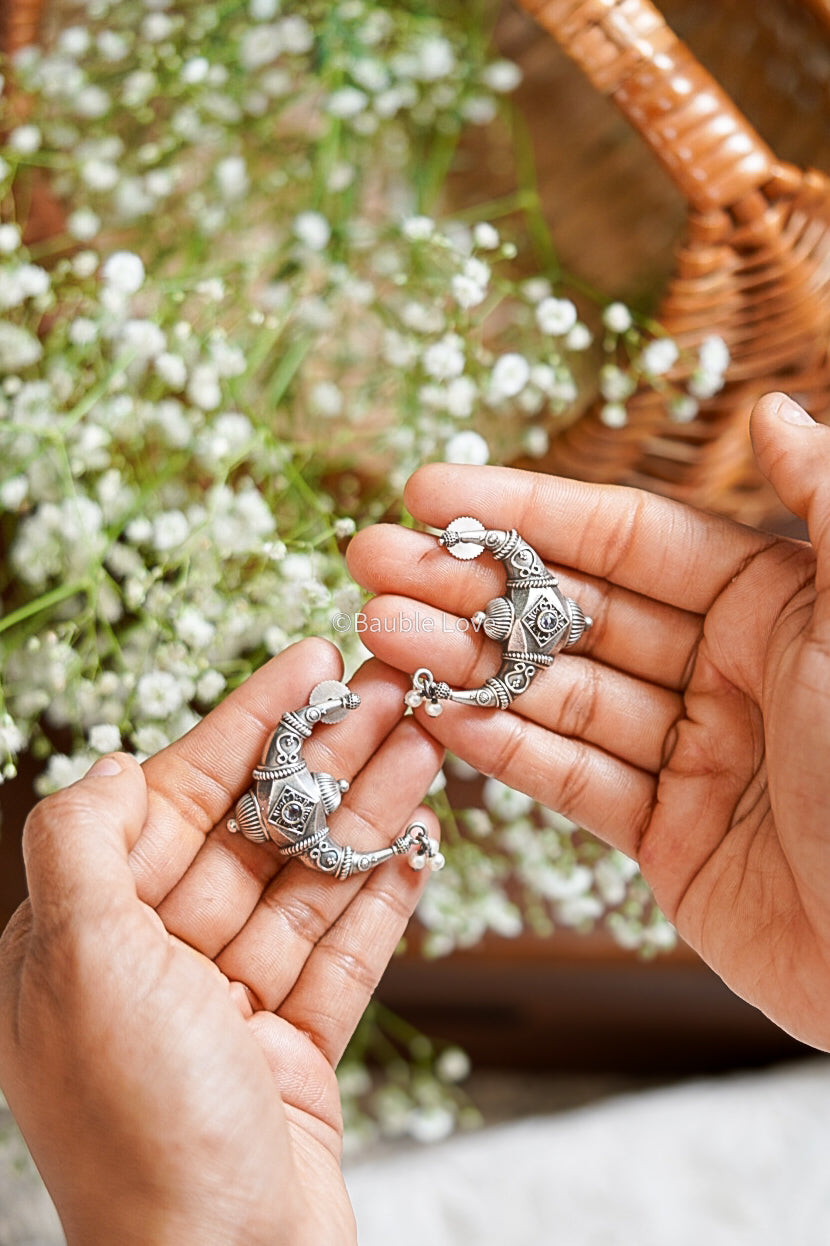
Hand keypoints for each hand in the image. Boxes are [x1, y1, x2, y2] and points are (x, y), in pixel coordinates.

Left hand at [0, 639, 441, 1245]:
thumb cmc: (141, 1128)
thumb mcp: (81, 964)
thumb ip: (81, 844)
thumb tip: (110, 763)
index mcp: (90, 937)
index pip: (174, 798)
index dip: (246, 724)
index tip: (310, 665)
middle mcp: (156, 964)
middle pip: (255, 832)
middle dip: (325, 759)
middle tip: (394, 692)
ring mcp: (230, 1006)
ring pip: (310, 883)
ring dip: (369, 813)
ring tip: (428, 743)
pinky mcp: (296, 1048)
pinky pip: (345, 953)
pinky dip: (383, 897)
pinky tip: (423, 841)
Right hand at [347, 392, 829, 1050]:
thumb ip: (826, 500)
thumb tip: (769, 407)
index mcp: (771, 603)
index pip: (624, 537)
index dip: (523, 510)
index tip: (429, 490)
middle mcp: (724, 670)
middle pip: (572, 612)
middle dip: (468, 584)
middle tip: (372, 559)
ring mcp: (691, 756)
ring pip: (556, 694)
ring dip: (465, 663)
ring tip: (378, 632)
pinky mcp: (668, 839)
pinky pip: (573, 782)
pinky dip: (504, 750)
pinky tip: (435, 717)